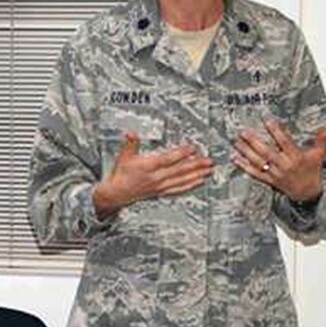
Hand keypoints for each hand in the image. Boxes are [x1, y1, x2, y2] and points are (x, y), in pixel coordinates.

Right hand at [92, 131, 213, 217]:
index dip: (181, 153)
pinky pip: (179, 189)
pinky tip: (199, 181)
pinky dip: (190, 185)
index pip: (168, 159)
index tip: (193, 148)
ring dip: (196, 175)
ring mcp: (160, 186)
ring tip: (208, 170)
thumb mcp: (123, 156)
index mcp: (148, 167)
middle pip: (179, 170)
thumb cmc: (121, 175)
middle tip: (208, 160)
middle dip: (195, 164)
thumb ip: (130, 143)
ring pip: (182, 180)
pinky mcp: (161, 192)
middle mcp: (156, 178)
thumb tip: (130, 133)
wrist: (117, 193)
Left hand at [232, 120, 325, 202]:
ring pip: (258, 162)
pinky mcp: (268, 180)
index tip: (267, 121)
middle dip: (254, 142)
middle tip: (243, 132)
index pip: (284, 142)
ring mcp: (275, 173)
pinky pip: (254, 173)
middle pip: (267, 152)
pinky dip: (243, 166)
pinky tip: (235, 158)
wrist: (308, 192)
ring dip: (246, 152)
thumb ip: (322, 139)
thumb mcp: (319, 154)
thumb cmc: (312, 171)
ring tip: (236, 141)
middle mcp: (284, 165)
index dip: (276, 131)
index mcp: (295, 157)